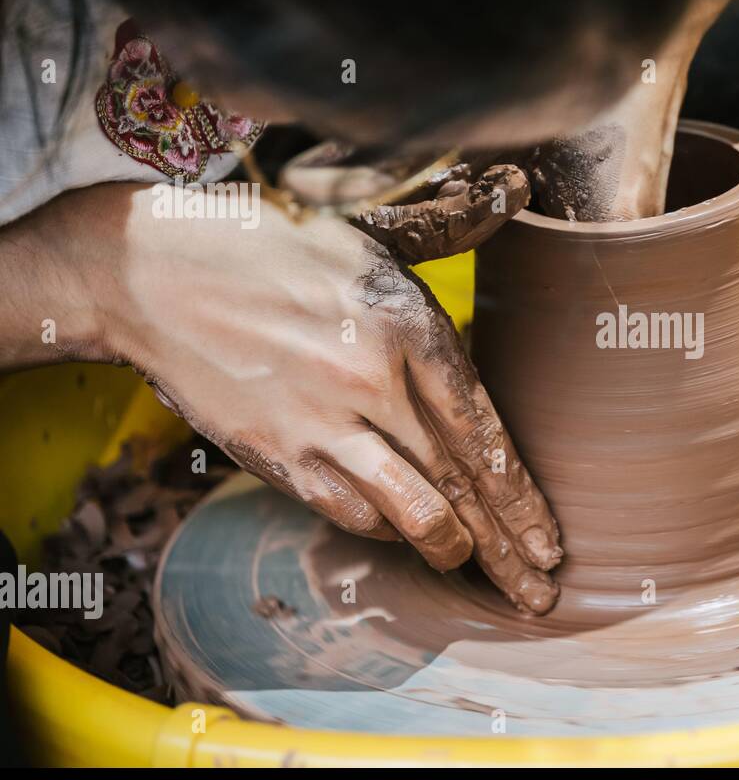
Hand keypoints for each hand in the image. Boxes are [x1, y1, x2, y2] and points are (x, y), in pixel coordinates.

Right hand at [54, 179, 561, 612]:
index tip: (548, 541)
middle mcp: (373, 381)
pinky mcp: (275, 452)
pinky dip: (384, 528)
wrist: (148, 270)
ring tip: (479, 570)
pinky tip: (405, 534)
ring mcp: (323, 423)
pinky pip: (349, 511)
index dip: (522, 496)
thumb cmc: (268, 241)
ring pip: (410, 512)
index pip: (485, 431)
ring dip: (452, 550)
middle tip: (538, 592)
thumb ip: (449, 224)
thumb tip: (517, 187)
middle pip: (460, 484)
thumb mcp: (365, 225)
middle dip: (506, 547)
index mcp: (407, 324)